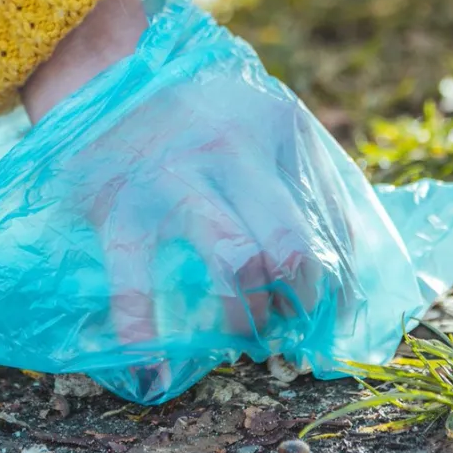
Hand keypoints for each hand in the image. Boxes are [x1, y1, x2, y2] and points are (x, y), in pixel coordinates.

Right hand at [21, 0, 337, 400]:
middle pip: (292, 248)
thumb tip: (345, 284)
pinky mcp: (119, 209)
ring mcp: (173, 179)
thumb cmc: (206, 118)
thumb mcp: (267, 127)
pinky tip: (152, 377)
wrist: (107, 75)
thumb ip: (309, 187)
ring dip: (246, 316)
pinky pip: (134, 284)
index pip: (331, 227)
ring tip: (242, 335)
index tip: (329, 318)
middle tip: (287, 321)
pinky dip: (142, 338)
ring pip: (235, 263)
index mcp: (280, 128)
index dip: (338, 287)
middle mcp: (231, 148)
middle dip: (298, 303)